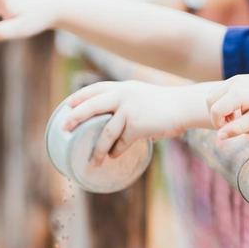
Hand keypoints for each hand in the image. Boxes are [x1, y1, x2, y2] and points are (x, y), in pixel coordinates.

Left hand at [63, 81, 207, 162]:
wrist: (184, 106)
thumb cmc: (166, 104)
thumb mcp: (143, 96)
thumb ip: (128, 104)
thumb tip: (115, 125)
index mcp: (123, 88)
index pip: (94, 89)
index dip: (79, 97)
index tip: (66, 105)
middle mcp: (122, 96)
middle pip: (90, 107)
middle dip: (74, 118)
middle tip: (64, 128)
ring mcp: (129, 111)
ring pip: (105, 132)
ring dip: (97, 148)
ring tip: (92, 160)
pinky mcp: (137, 125)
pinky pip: (122, 142)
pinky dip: (116, 151)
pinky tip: (113, 156)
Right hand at [206, 74, 248, 140]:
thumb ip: (236, 129)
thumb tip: (219, 137)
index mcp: (237, 94)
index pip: (215, 110)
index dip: (217, 123)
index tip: (228, 130)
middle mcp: (234, 83)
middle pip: (210, 99)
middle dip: (215, 114)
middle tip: (231, 123)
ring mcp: (235, 78)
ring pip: (214, 93)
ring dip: (218, 107)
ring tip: (235, 116)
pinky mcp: (237, 78)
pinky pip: (222, 90)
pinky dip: (224, 100)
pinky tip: (238, 109)